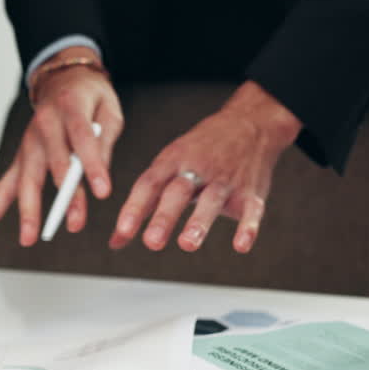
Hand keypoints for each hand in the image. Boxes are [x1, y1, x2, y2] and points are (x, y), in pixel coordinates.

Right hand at [0, 50, 122, 245]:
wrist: (61, 80)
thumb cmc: (90, 97)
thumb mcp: (109, 110)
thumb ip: (104, 142)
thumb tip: (97, 178)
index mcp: (69, 106)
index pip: (81, 138)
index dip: (92, 165)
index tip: (103, 192)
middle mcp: (43, 125)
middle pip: (51, 164)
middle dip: (65, 196)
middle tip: (75, 224)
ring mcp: (27, 143)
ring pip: (24, 179)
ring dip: (28, 210)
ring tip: (28, 238)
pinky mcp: (20, 158)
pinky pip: (4, 185)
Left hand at [111, 81, 300, 253]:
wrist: (249, 124)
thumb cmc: (199, 152)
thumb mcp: (167, 168)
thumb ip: (143, 206)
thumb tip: (116, 241)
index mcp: (172, 162)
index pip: (149, 184)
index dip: (135, 207)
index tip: (123, 231)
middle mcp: (197, 169)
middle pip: (178, 192)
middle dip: (165, 216)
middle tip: (152, 242)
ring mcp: (225, 180)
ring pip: (212, 199)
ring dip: (199, 222)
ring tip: (187, 243)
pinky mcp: (250, 191)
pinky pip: (251, 208)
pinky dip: (247, 226)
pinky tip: (240, 246)